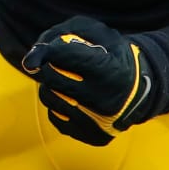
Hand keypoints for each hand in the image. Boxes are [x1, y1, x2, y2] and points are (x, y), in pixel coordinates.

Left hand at [22, 16, 168, 146]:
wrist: (139, 87)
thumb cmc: (111, 54)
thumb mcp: (94, 32)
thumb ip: (58, 36)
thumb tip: (29, 62)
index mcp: (109, 70)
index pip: (60, 55)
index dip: (47, 50)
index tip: (47, 50)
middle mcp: (106, 100)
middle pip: (51, 77)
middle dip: (50, 66)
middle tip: (62, 65)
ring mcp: (100, 122)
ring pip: (49, 97)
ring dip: (51, 85)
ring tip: (69, 81)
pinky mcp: (93, 137)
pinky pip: (55, 117)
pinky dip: (58, 105)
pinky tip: (74, 99)